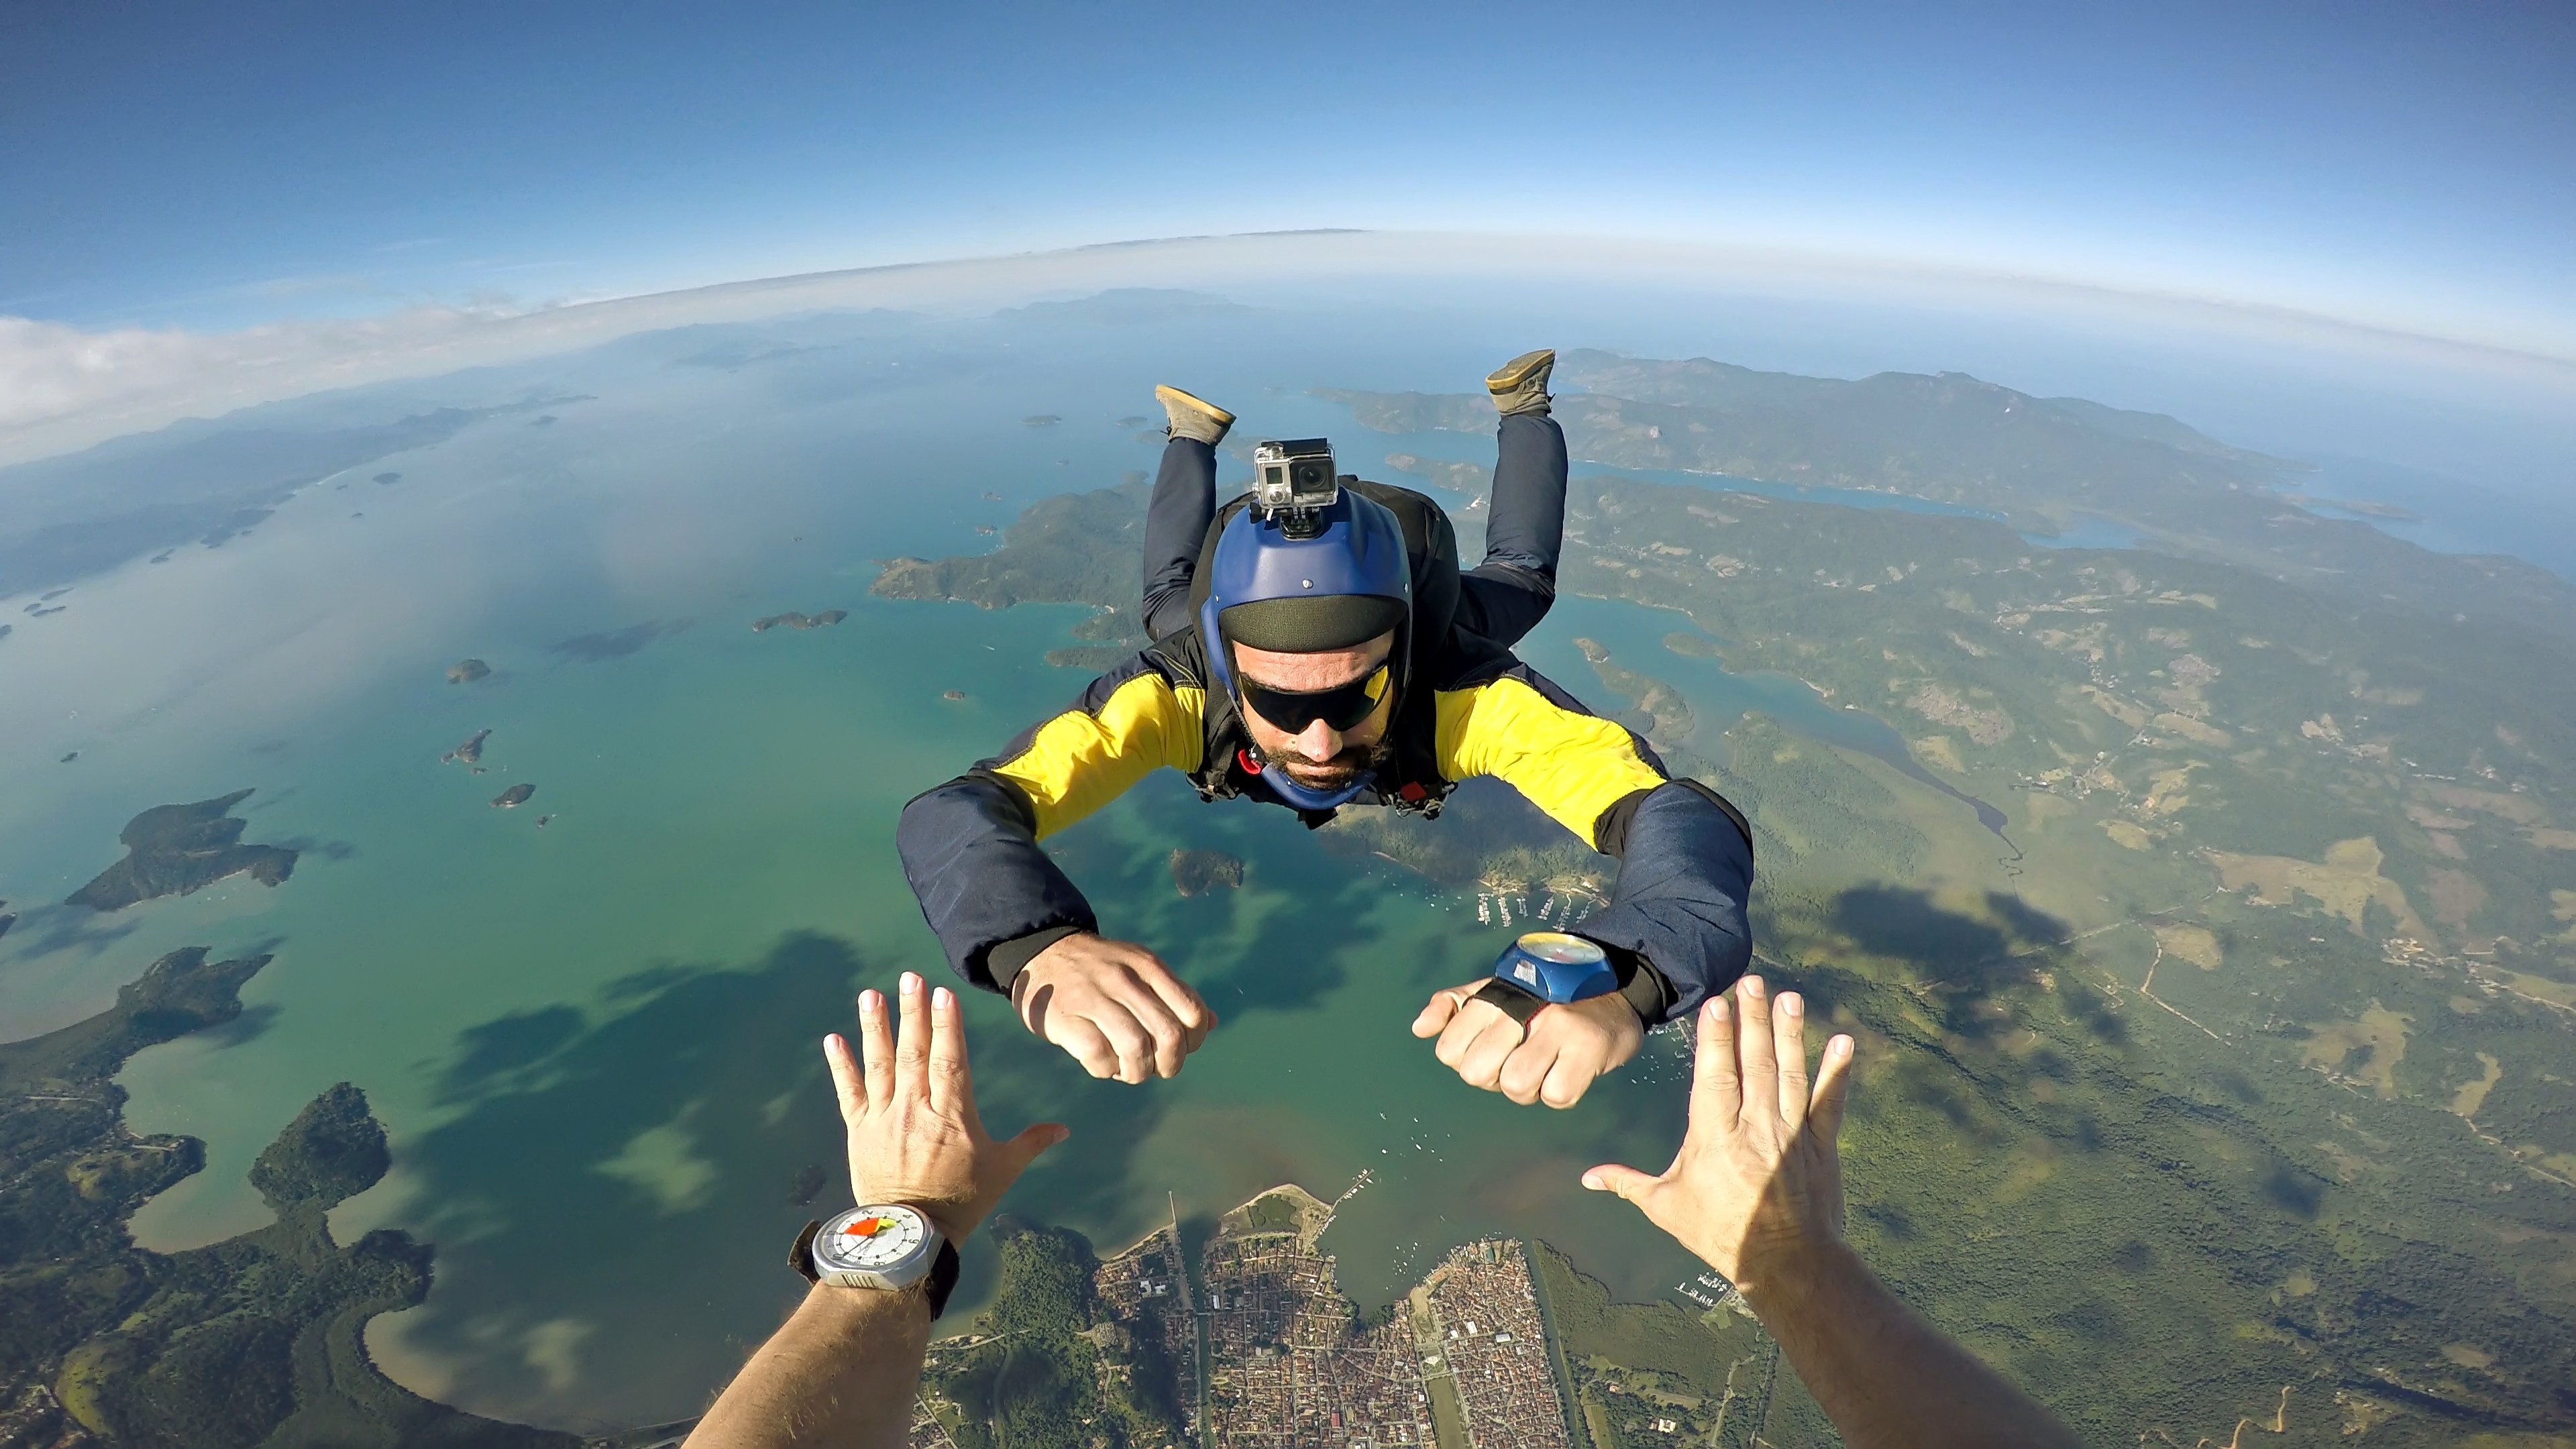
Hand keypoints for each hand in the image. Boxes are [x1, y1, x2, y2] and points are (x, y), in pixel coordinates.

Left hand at [825, 971, 1068, 1242]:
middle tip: (908, 977)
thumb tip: (1064, 1129)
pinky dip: (841, 1066)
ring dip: (875, 1027)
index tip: (942, 993)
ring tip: (871, 995)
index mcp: (952, 1115)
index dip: (946, 1024)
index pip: (949, 1059)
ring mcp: (884, 1119)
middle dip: (911, 1011)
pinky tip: (834, 1039)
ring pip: (880, 1064)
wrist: (910, 1235)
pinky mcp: (860, 1133)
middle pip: (913, 1052)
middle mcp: (915, 1109)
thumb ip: (1030, 1143)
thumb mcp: (1002, 1171)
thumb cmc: (962, 1201)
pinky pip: (849, 1093)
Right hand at [1012, 933, 1214, 1082]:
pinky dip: (1107, 1070)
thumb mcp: (1139, 968)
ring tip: (1128, 1069)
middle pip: (1169, 1035)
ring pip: (1136, 1048)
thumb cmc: (1097, 969)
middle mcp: (1124, 979)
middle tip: (1156, 1068)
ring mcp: (1093, 997)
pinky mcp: (1065, 1018)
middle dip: (1170, 1064)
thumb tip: (1211, 1023)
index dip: (1193, 1041)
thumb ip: (1173, 995)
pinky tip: (1103, 1064)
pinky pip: (1099, 1056)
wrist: (1041, 951)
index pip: (1192, 1011)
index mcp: (1148, 966)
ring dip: (1138, 1072)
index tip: (1178, 1050)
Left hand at [1412, 980, 1642, 1107]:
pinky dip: (1561, 1092)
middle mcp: (1522, 1007)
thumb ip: (1454, 1007)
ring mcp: (1556, 1027)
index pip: (1448, 1049)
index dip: (1465, 1061)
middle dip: (1494, 1078)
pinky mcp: (1588, 1048)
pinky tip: (1570, 1070)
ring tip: (1546, 1067)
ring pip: (1515, 1086)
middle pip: (1476, 1073)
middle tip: (1520, 1061)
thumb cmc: (1546, 1000)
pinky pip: (1556, 1096)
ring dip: (1529, 1088)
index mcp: (1493, 994)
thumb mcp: (1496, 993)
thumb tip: (1419, 1029)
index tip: (1490, 1050)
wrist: (1615, 991)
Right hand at [1580, 975, 1853, 1295]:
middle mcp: (1755, 1128)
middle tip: (1752, 982)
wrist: (1786, 1264)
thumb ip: (1628, 1184)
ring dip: (1789, 1033)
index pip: (1715, 1077)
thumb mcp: (1667, 1209)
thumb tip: (1587, 1178)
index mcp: (1715, 1139)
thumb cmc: (1721, 1237)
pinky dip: (1837, 1072)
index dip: (1716, 1038)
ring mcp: (1791, 1134)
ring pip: (1789, 1074)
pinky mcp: (1820, 1146)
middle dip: (1752, 1019)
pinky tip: (1842, 1043)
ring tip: (1788, 998)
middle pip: (1753, 1064)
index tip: (1717, 1003)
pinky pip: (1829, 1103)